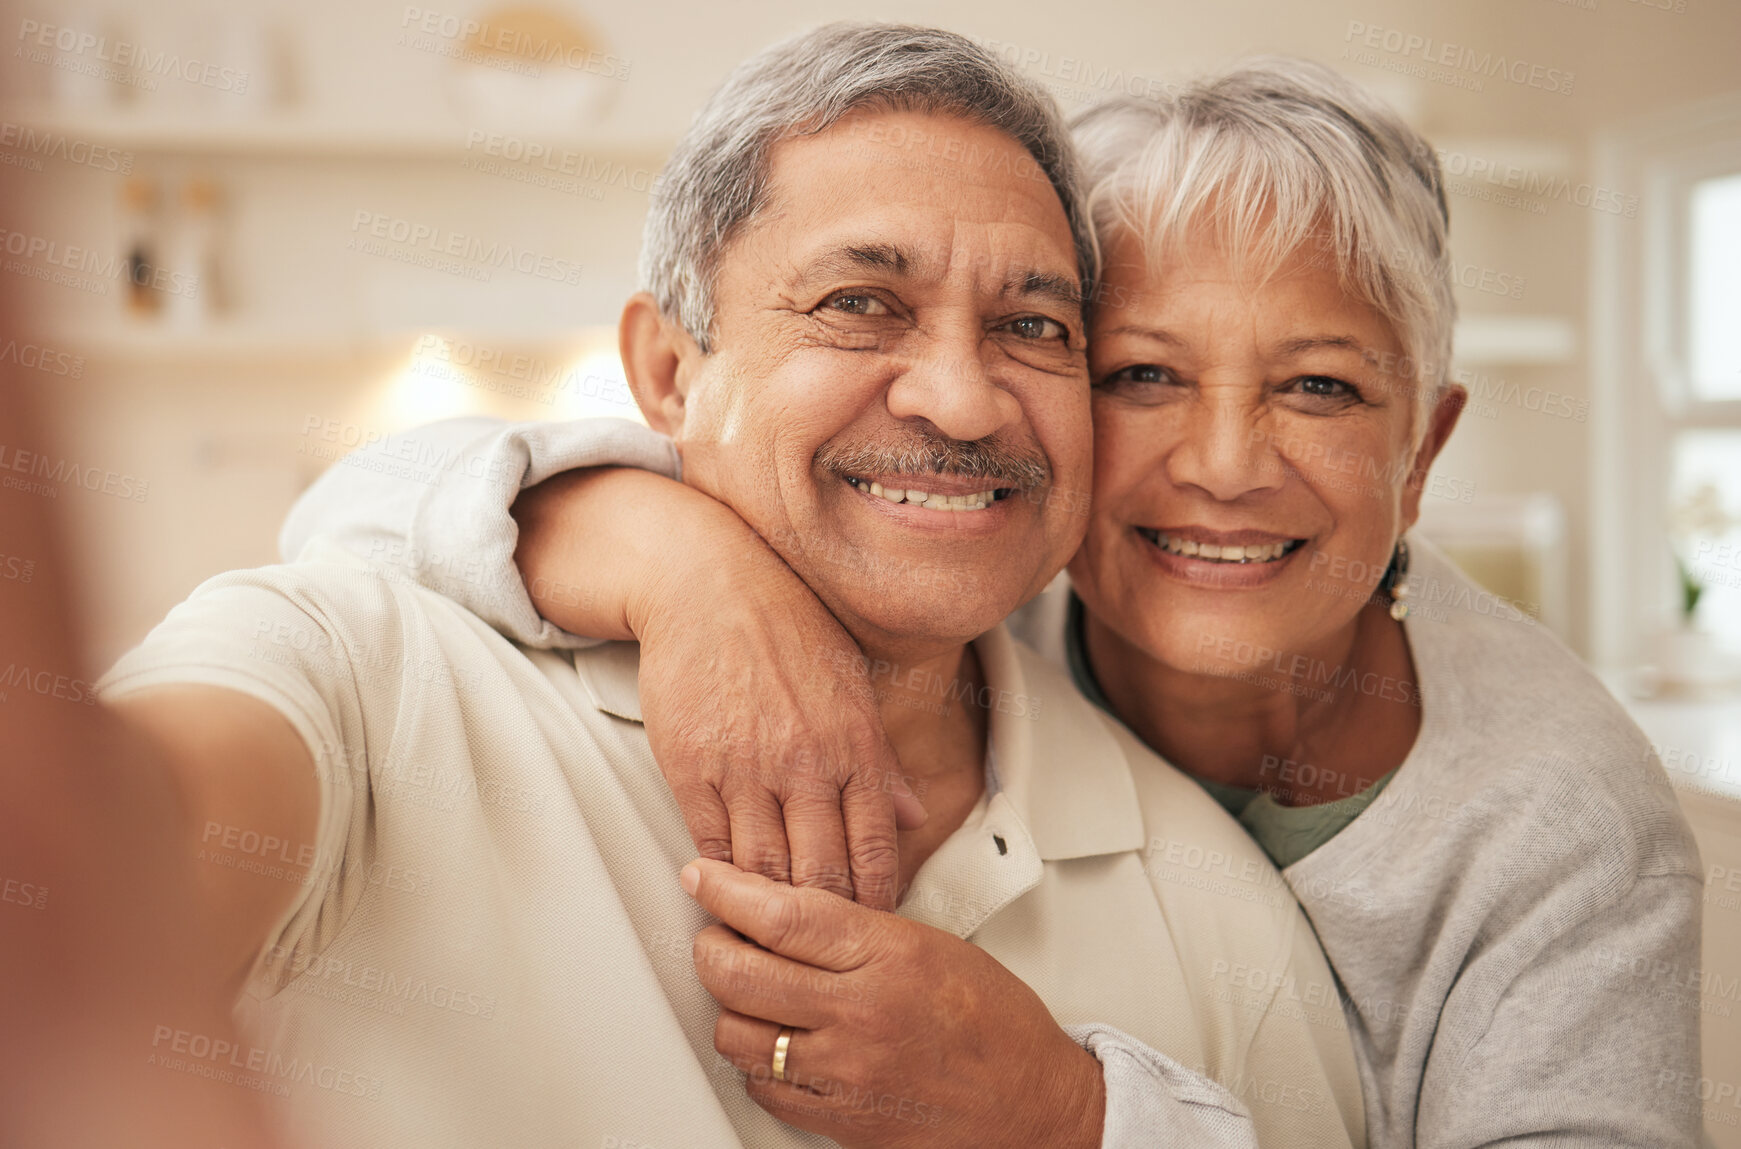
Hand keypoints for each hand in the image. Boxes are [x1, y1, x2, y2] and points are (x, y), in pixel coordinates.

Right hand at [516, 468, 926, 908]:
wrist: (708, 582)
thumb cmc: (787, 630)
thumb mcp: (852, 688)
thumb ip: (883, 762)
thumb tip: (918, 817)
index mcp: (856, 745)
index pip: (876, 853)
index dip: (876, 905)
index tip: (872, 932)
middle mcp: (806, 763)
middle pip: (823, 878)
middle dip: (828, 926)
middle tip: (826, 955)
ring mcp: (747, 768)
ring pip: (766, 874)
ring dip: (772, 915)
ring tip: (778, 939)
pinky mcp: (691, 767)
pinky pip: (712, 848)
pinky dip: (722, 883)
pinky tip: (730, 899)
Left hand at [681, 859, 1104, 1147]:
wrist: (1032, 1103)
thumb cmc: (994, 1023)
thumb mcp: (931, 945)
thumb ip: (857, 927)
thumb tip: (787, 908)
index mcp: (887, 955)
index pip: (781, 914)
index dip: (727, 890)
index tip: (704, 877)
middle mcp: (860, 1012)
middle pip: (739, 973)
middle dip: (710, 946)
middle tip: (715, 934)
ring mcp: (845, 1072)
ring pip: (737, 1033)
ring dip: (728, 1006)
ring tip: (744, 990)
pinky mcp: (839, 1120)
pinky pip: (763, 1087)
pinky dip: (755, 1062)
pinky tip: (773, 1043)